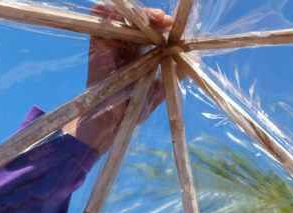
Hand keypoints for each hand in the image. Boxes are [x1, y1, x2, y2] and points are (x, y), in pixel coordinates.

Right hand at [70, 4, 172, 152]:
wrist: (114, 122)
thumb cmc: (135, 109)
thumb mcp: (161, 88)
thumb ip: (176, 72)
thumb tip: (194, 58)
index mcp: (139, 52)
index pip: (150, 29)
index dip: (162, 23)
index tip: (173, 27)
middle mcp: (124, 45)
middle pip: (137, 19)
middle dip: (153, 16)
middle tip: (165, 21)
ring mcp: (111, 43)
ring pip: (122, 14)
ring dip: (138, 12)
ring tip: (153, 19)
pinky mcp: (97, 43)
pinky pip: (98, 16)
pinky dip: (109, 9)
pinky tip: (129, 16)